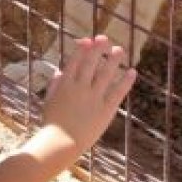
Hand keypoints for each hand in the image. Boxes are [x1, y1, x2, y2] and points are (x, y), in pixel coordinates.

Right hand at [41, 36, 135, 154]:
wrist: (60, 143)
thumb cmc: (52, 123)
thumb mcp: (49, 101)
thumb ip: (54, 84)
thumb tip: (59, 71)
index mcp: (65, 84)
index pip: (75, 61)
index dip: (83, 49)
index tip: (89, 40)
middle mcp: (80, 87)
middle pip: (91, 63)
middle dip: (98, 49)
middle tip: (105, 38)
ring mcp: (93, 98)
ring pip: (105, 74)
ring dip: (113, 60)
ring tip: (120, 50)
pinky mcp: (105, 110)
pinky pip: (117, 92)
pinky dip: (126, 81)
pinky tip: (132, 71)